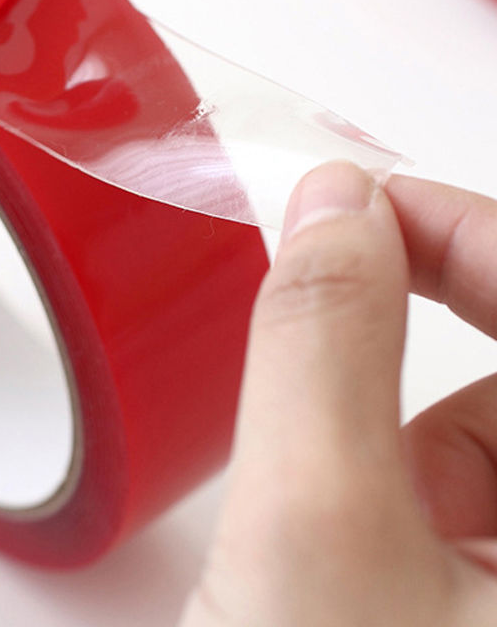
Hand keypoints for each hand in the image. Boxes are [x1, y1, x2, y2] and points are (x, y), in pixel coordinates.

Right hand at [179, 161, 496, 625]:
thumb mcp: (312, 521)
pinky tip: (355, 543)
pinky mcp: (483, 605)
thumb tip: (337, 205)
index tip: (372, 208)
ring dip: (418, 432)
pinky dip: (410, 482)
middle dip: (439, 335)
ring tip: (338, 505)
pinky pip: (476, 498)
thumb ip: (323, 340)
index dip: (473, 232)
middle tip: (342, 299)